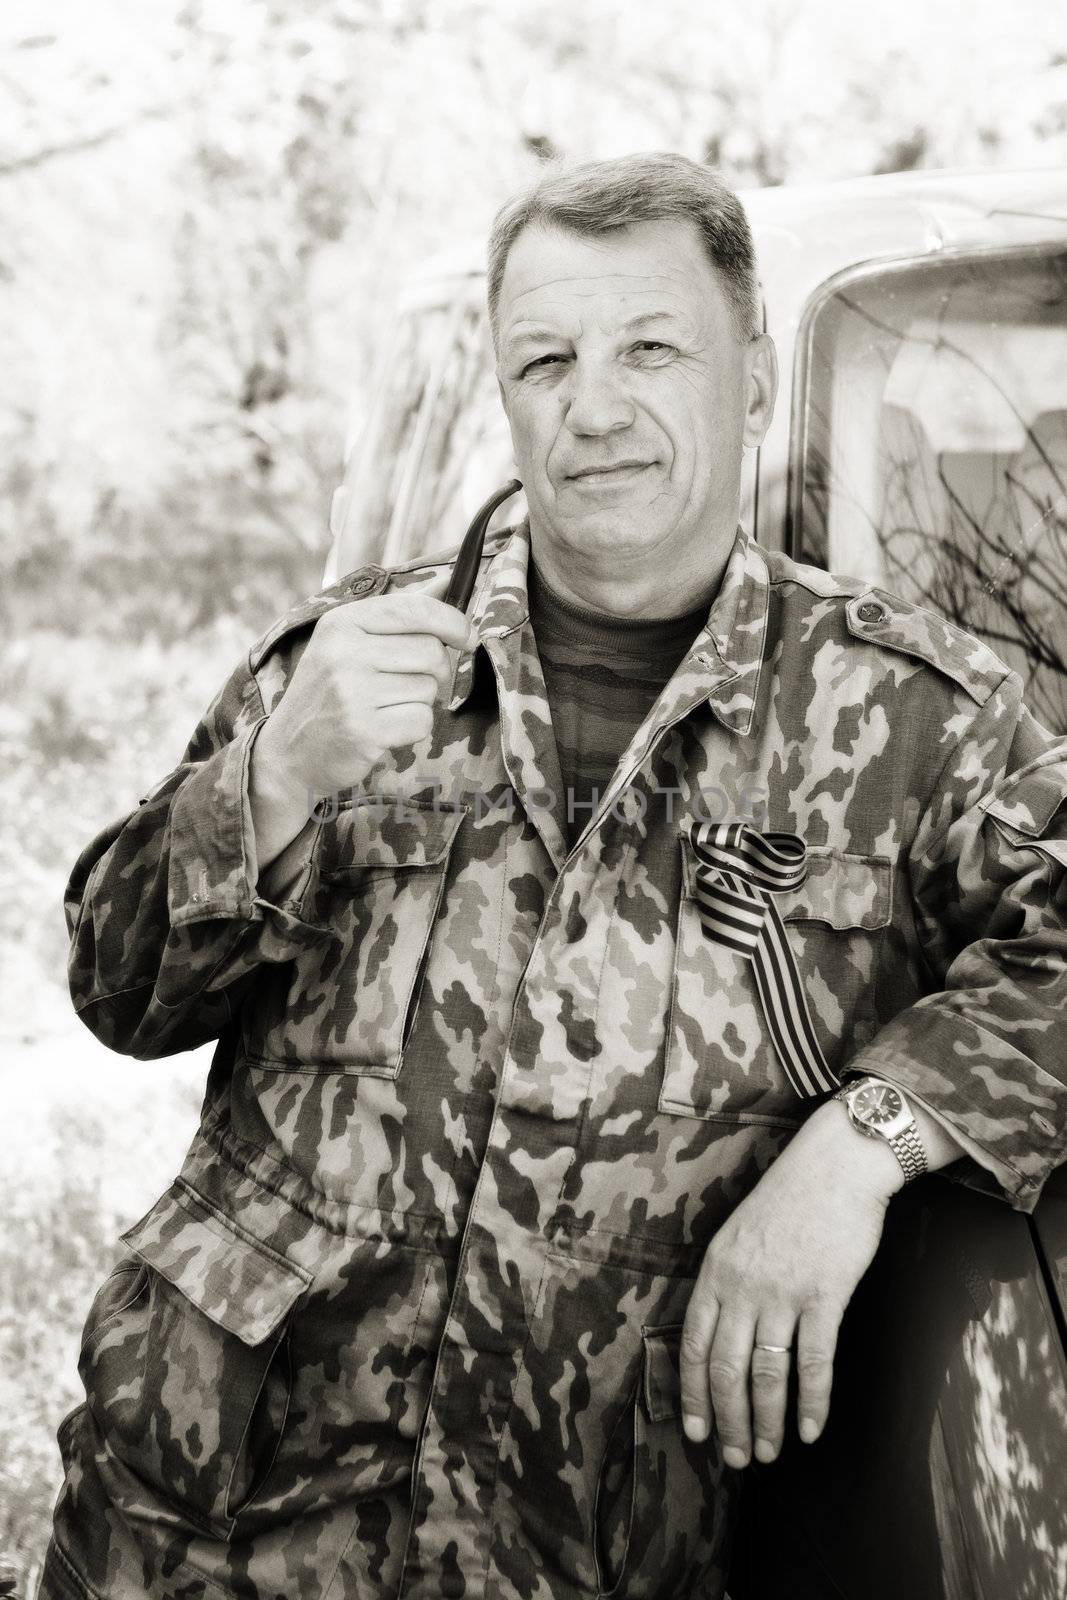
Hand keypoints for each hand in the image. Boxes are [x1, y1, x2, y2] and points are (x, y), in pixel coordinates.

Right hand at [250, 592, 475, 867]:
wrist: (289, 750)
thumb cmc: (328, 693)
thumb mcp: (346, 642)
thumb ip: (393, 618)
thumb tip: (447, 586)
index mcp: (342, 623)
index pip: (415, 609)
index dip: (453, 622)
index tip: (467, 637)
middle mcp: (345, 653)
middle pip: (431, 652)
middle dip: (434, 671)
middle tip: (409, 685)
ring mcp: (352, 692)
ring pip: (429, 689)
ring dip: (419, 702)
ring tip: (385, 708)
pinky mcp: (364, 730)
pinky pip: (422, 722)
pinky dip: (414, 729)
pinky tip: (386, 729)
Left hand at [679, 1104, 899, 1469]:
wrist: (836, 1166)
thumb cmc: (789, 1199)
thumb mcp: (737, 1234)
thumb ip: (726, 1281)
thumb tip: (719, 1333)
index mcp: (715, 1270)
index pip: (694, 1345)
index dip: (693, 1394)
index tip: (695, 1430)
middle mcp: (742, 1285)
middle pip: (726, 1369)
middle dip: (728, 1421)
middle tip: (735, 1457)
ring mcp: (782, 1292)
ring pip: (766, 1374)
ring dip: (767, 1421)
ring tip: (769, 1452)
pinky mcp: (824, 1295)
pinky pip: (813, 1362)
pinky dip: (811, 1402)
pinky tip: (810, 1429)